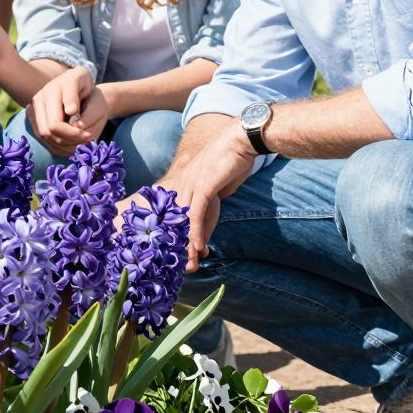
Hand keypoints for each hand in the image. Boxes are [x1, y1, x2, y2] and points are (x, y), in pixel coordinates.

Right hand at [27, 68, 100, 155]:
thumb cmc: (83, 83)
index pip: (55, 124)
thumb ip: (75, 97)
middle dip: (68, 141)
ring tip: (81, 142)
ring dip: (64, 145)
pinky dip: (59, 145)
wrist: (76, 83)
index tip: (88, 134)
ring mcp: (34, 110)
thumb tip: (70, 112)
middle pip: (47, 133)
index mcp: (51, 91)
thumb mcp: (84, 81)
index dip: (72, 134)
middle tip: (85, 140)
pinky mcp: (34, 118)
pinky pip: (44, 139)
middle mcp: (38, 100)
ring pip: (45, 138)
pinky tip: (72, 143)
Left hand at [156, 122, 256, 271]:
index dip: (173, 240)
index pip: (172, 218)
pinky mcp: (202, 185)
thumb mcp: (216, 195)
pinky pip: (197, 213)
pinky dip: (197, 232)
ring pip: (183, 221)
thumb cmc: (229, 166)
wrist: (240, 142)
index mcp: (180, 187)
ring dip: (186, 245)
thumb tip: (203, 243)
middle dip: (176, 247)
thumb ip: (207, 217)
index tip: (173, 259)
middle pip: (174, 223)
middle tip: (177, 269)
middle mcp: (180, 186)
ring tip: (188, 265)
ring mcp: (189, 185)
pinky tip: (199, 247)